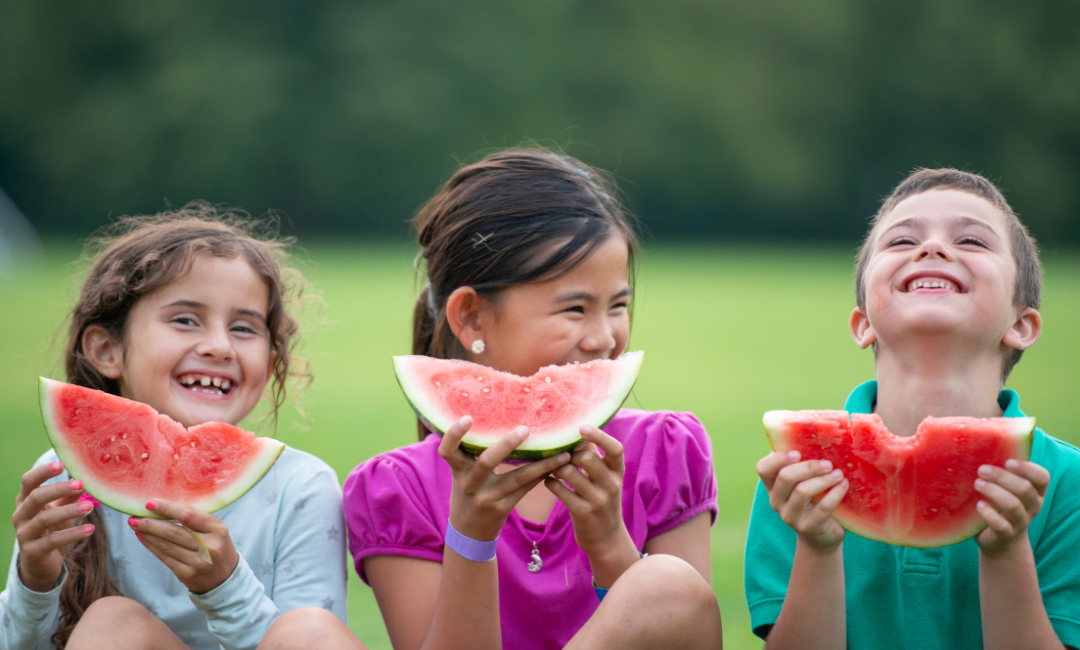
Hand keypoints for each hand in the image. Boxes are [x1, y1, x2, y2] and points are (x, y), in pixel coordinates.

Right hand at [12, 462, 95, 591]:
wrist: (40, 563)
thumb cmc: (51, 530)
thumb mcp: (61, 510)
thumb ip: (69, 495)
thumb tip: (84, 477)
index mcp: (25, 501)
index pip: (28, 481)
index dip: (43, 472)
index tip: (62, 464)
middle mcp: (20, 515)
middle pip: (35, 497)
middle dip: (59, 489)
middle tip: (81, 484)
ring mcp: (24, 534)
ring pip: (45, 519)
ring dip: (69, 511)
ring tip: (90, 506)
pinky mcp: (32, 551)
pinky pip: (53, 541)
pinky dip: (73, 534)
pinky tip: (90, 529)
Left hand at [129, 499, 238, 593]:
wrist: (225, 578)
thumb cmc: (216, 546)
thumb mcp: (215, 530)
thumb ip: (194, 520)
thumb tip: (163, 508)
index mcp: (217, 529)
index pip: (189, 515)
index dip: (168, 509)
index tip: (149, 503)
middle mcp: (209, 546)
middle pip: (174, 532)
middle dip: (151, 523)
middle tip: (134, 517)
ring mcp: (198, 562)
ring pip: (167, 545)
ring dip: (148, 534)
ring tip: (134, 525)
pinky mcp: (187, 574)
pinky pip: (165, 558)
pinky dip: (152, 546)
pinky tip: (143, 538)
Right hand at [440, 416, 570, 541]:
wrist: (468, 532)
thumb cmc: (469, 492)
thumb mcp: (463, 473)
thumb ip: (473, 452)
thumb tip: (496, 416)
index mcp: (458, 470)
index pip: (447, 451)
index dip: (454, 434)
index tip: (468, 417)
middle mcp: (470, 483)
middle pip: (487, 461)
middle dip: (507, 445)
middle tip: (525, 429)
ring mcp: (487, 498)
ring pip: (517, 478)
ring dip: (542, 465)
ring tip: (563, 453)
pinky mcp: (502, 508)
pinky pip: (525, 489)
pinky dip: (541, 476)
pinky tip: (558, 466)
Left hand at [544, 425, 634, 567]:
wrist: (606, 538)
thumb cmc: (601, 499)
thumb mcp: (605, 479)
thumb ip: (596, 458)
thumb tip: (579, 431)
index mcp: (618, 472)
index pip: (615, 448)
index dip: (600, 435)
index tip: (582, 427)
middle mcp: (612, 484)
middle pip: (587, 457)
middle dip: (569, 454)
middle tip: (561, 458)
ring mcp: (598, 499)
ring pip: (569, 472)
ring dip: (556, 467)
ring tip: (553, 469)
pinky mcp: (583, 512)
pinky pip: (560, 489)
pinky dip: (550, 483)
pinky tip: (549, 482)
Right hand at [756, 450, 848, 550]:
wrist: (822, 536)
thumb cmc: (814, 501)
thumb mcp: (804, 484)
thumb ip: (803, 467)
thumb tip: (819, 437)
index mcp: (773, 487)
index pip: (763, 469)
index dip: (778, 458)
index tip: (798, 452)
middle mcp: (776, 501)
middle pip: (785, 477)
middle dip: (809, 467)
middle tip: (828, 464)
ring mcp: (790, 516)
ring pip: (802, 492)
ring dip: (824, 479)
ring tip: (839, 474)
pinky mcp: (808, 527)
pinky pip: (822, 508)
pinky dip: (835, 494)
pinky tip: (843, 486)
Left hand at [974, 459, 1049, 553]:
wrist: (1000, 539)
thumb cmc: (1001, 504)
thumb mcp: (1007, 488)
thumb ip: (1003, 472)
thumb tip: (983, 444)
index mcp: (1036, 492)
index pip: (1042, 477)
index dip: (1027, 468)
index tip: (1007, 461)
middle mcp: (1033, 506)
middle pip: (1024, 488)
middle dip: (1002, 477)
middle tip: (981, 470)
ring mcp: (1021, 522)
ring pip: (1013, 505)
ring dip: (993, 491)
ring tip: (977, 484)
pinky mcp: (1006, 535)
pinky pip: (1001, 524)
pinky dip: (988, 514)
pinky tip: (978, 505)